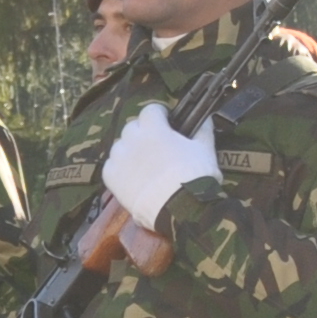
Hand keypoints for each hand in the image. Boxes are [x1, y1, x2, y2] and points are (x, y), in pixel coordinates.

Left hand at [104, 106, 224, 224]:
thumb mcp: (205, 148)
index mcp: (154, 128)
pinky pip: (110, 166)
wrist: (179, 207)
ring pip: (119, 146)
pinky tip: (131, 177)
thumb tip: (205, 118)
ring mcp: (120, 158)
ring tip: (142, 163)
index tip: (166, 122)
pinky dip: (119, 168)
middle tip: (156, 145)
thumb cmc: (194, 175)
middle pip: (132, 127)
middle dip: (143, 132)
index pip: (151, 110)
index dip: (159, 115)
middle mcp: (133, 139)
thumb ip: (203, 129)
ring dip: (130, 150)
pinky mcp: (112, 178)